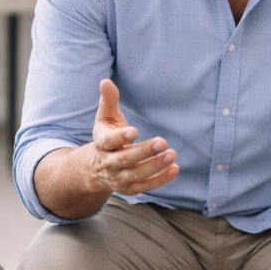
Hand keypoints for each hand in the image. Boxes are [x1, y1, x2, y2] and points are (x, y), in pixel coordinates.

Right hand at [83, 79, 178, 196]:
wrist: (96, 169)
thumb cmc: (106, 136)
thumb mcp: (104, 118)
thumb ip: (108, 100)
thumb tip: (105, 81)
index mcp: (101, 144)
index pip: (108, 142)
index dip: (120, 137)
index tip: (134, 131)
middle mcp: (108, 163)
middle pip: (125, 159)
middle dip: (144, 152)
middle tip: (162, 142)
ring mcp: (118, 178)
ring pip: (136, 175)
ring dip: (155, 166)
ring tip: (172, 155)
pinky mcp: (129, 188)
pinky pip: (145, 186)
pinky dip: (160, 180)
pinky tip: (174, 169)